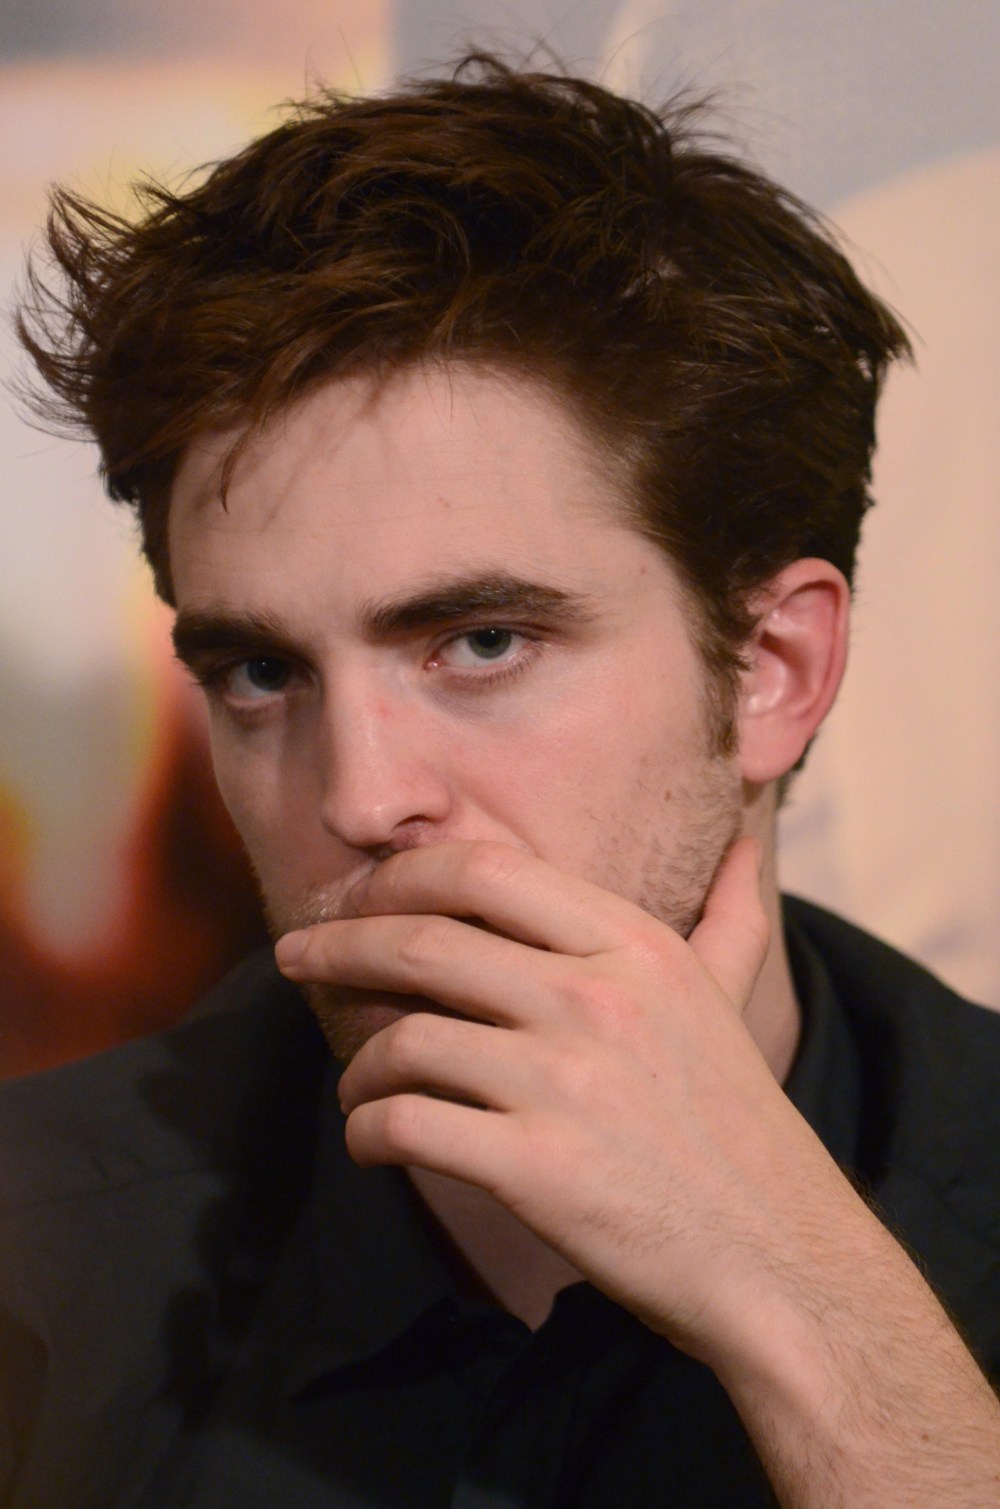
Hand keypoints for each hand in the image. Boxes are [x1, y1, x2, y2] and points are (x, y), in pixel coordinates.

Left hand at [276, 839, 999, 1505]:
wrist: (778, 1260)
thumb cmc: (739, 1126)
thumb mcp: (731, 999)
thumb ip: (731, 913)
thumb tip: (751, 835)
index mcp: (635, 945)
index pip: (483, 870)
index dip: (400, 876)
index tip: (359, 898)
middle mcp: (596, 997)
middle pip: (422, 942)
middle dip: (338, 946)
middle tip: (296, 957)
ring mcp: (565, 1083)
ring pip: (404, 1039)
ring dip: (358, 1061)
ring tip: (357, 1084)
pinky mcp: (536, 1170)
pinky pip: (405, 1125)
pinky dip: (368, 1130)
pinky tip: (372, 1141)